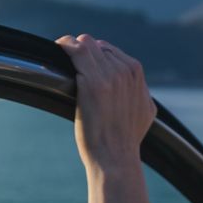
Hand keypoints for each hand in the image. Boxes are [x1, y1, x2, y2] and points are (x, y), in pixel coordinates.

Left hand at [54, 34, 155, 170]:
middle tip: (68, 62)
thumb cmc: (126, 140)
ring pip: (85, 43)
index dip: (93, 56)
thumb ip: (139, 91)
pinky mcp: (92, 83)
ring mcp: (109, 75)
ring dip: (71, 48)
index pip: (110, 51)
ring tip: (60, 53)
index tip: (81, 64)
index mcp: (136, 73)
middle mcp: (125, 70)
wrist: (116, 158)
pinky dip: (64, 47)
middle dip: (82, 52)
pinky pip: (75, 51)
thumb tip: (134, 86)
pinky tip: (57, 50)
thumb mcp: (145, 110)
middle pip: (96, 45)